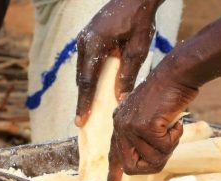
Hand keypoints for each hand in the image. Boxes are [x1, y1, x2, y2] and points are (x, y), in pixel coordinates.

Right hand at [75, 0, 160, 125]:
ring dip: (86, 88)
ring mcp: (83, 37)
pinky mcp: (88, 36)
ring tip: (87, 109)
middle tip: (82, 121)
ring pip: (82, 70)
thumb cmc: (140, 20)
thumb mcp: (138, 50)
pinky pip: (86, 61)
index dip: (84, 103)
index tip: (80, 121)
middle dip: (82, 99)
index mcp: (94, 44)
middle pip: (81, 78)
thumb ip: (127, 74)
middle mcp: (84, 41)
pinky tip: (95, 88)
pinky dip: (89, 76)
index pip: (87, 81)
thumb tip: (119, 98)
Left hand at [108, 73, 197, 180]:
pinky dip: (175, 138)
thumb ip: (142, 133)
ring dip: (169, 147)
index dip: (114, 173)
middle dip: (153, 164)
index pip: (114, 154)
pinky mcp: (145, 126)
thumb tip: (144, 160)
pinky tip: (176, 122)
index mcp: (119, 123)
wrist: (177, 74)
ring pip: (152, 160)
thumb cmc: (169, 94)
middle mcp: (120, 125)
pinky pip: (164, 149)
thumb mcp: (150, 114)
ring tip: (173, 128)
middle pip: (132, 167)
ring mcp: (130, 126)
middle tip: (167, 146)